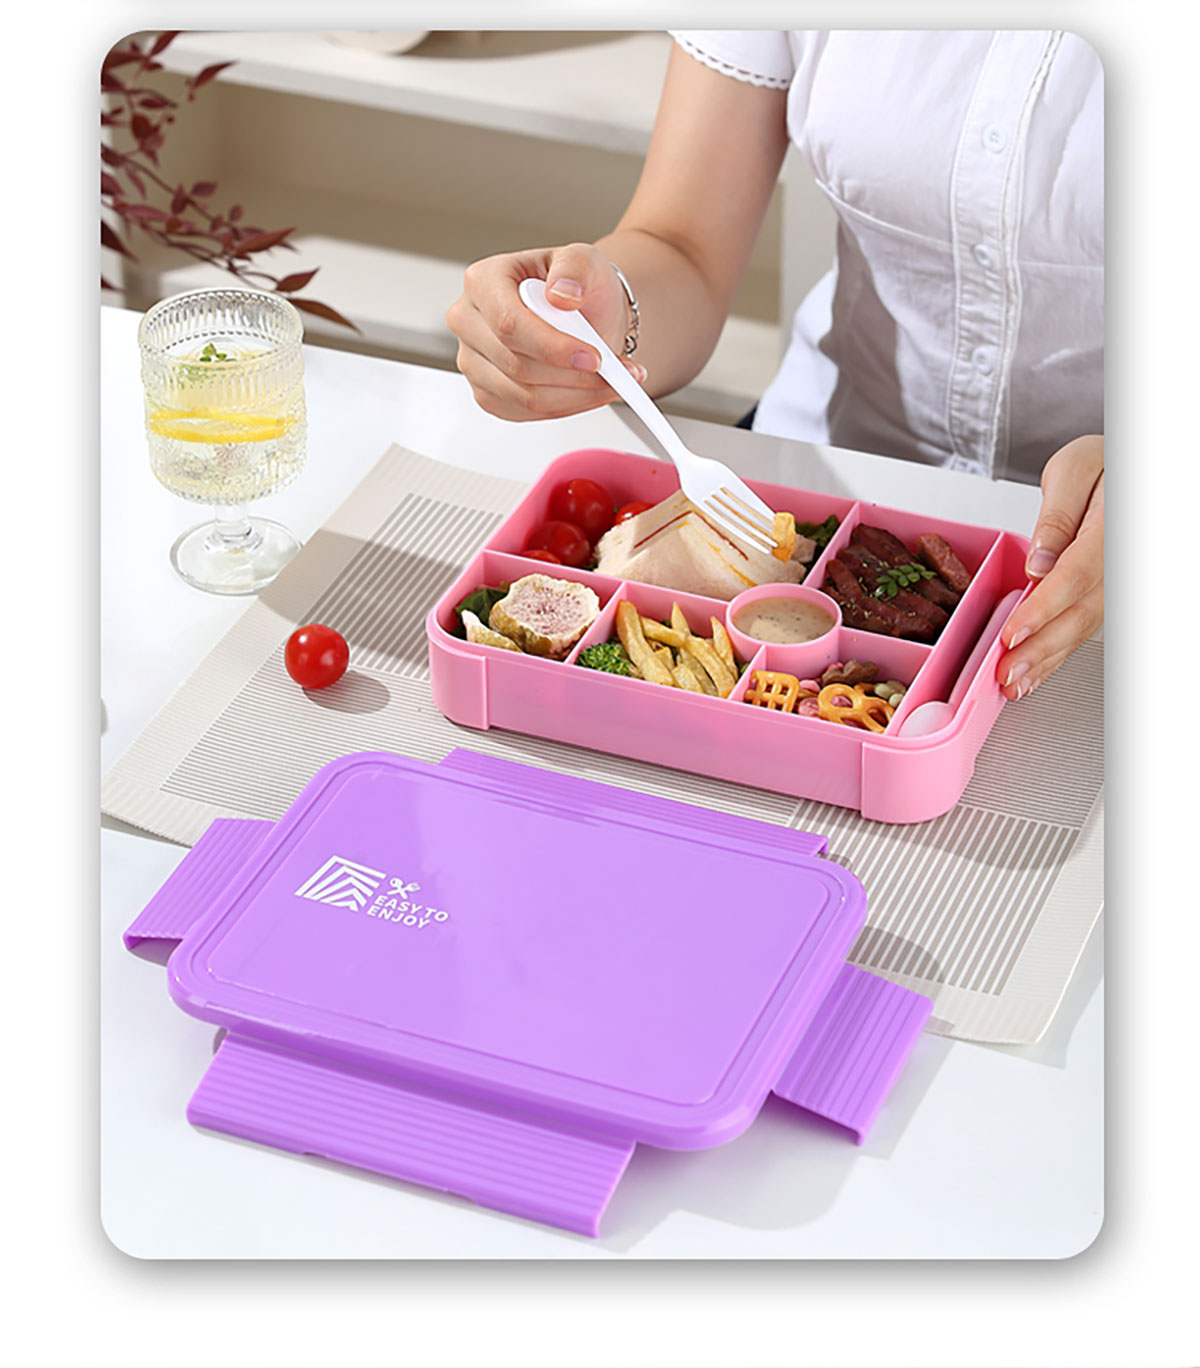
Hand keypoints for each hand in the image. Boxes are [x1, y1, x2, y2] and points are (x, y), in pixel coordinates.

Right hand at [445, 243, 643, 421]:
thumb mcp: (586, 261)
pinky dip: (566, 407)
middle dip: (572, 375)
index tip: (593, 357)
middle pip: (516, 365)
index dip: (552, 347)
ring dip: (576, 395)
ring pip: (524, 396)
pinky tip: (588, 391)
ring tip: (610, 381)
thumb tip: (562, 292)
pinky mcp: (487, 393)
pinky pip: (526, 413)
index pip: (508, 324)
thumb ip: (576, 267)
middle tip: (613, 372)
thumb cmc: (577, 287)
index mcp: (483, 281)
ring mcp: (473, 362)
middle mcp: (469, 322)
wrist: (582, 314)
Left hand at [997, 435, 1103, 699]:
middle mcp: (1121, 562)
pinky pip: (1084, 626)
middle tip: (1007, 673)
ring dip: (1047, 660)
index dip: (1043, 610)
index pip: (1076, 577)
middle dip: (1041, 649)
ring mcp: (1117, 582)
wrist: (1127, 469)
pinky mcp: (1105, 593)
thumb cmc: (1102, 464)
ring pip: (1083, 628)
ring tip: (1014, 683)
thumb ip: (1057, 517)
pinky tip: (1035, 673)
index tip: (1013, 633)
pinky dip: (1057, 653)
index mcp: (1113, 529)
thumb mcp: (1073, 471)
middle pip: (1080, 614)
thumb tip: (1041, 562)